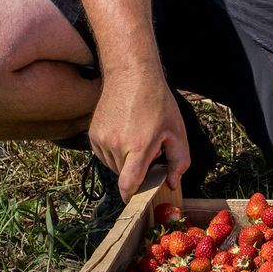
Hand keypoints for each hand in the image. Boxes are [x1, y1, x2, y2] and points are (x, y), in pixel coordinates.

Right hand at [91, 65, 190, 200]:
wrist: (131, 74)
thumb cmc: (157, 101)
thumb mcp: (177, 129)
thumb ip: (179, 160)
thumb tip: (172, 183)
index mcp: (138, 146)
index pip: (128, 185)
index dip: (132, 195)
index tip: (138, 197)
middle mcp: (116, 145)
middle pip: (124, 175)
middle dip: (137, 170)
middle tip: (150, 149)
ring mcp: (101, 140)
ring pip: (114, 165)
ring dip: (126, 160)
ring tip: (137, 136)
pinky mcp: (93, 135)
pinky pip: (104, 155)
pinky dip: (115, 151)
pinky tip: (126, 132)